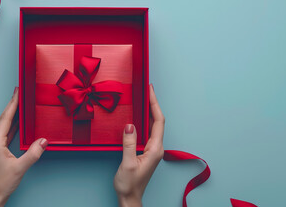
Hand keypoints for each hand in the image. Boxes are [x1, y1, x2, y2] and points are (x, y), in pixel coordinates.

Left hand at [0, 87, 48, 206]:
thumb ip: (33, 153)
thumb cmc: (2, 183)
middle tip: (19, 92)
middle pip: (3, 118)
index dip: (13, 104)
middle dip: (12, 105)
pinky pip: (5, 133)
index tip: (17, 92)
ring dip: (12, 114)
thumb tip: (44, 140)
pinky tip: (19, 122)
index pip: (6, 118)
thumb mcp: (20, 167)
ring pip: (4, 125)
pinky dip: (12, 125)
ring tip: (20, 103)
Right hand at [114, 84, 164, 206]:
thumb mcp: (127, 163)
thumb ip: (129, 143)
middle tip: (145, 89)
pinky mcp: (145, 151)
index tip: (149, 91)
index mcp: (155, 149)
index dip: (154, 104)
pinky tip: (137, 115)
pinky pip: (147, 131)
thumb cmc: (129, 184)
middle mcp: (156, 148)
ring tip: (142, 97)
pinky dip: (143, 120)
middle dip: (152, 103)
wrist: (129, 198)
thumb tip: (130, 125)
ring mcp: (152, 149)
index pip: (158, 121)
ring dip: (148, 110)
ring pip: (152, 125)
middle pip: (157, 120)